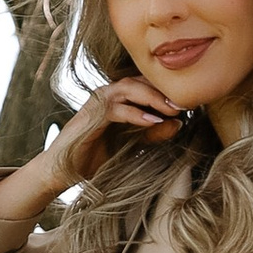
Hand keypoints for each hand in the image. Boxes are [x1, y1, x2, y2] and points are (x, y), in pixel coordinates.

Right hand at [0, 72, 188, 219]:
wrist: (63, 171)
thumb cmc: (95, 157)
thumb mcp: (132, 144)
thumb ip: (152, 133)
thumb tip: (178, 123)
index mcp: (117, 98)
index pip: (145, 84)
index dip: (166, 90)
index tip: (189, 102)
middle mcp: (106, 95)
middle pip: (138, 80)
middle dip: (163, 91)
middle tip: (185, 103)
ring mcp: (97, 103)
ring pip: (128, 88)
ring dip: (153, 97)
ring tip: (172, 109)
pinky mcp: (90, 115)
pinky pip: (116, 108)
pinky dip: (137, 113)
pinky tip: (154, 121)